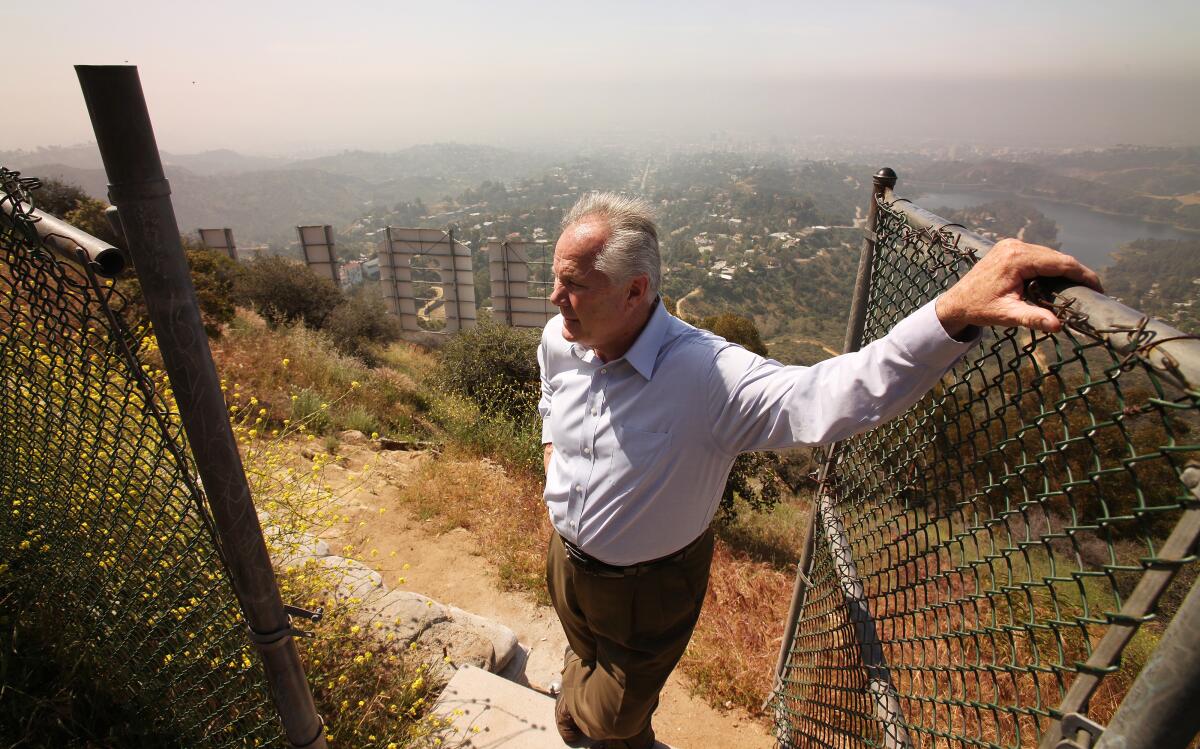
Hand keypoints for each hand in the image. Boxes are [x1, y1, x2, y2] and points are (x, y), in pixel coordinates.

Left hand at [936, 238, 1102, 335]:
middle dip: (1076, 273)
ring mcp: (1012, 244)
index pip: (1060, 263)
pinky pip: (1039, 255)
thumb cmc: (979, 309)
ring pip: (1049, 255)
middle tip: (1093, 291)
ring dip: (1064, 270)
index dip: (1083, 275)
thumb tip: (1058, 326)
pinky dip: (1050, 267)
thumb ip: (1032, 318)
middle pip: (1057, 257)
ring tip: (1080, 288)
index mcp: (1017, 258)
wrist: (956, 302)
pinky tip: (1059, 281)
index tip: (1099, 288)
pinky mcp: (1010, 248)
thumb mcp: (1006, 315)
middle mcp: (1015, 246)